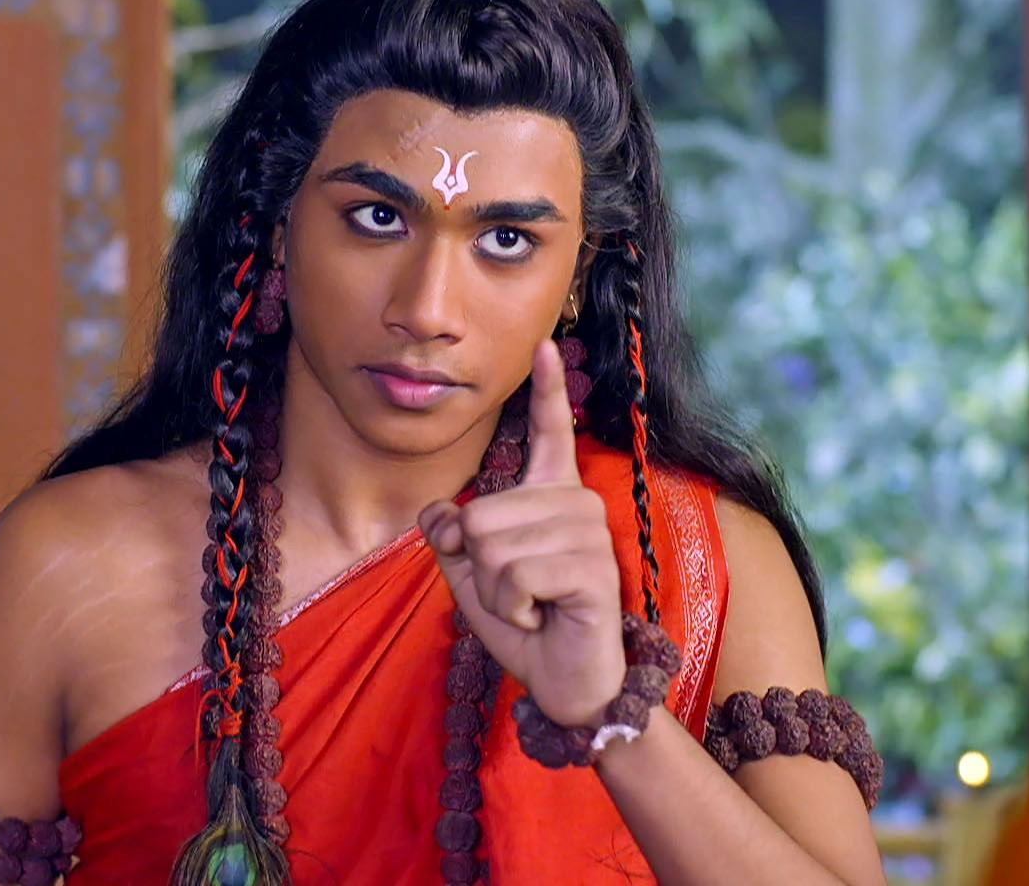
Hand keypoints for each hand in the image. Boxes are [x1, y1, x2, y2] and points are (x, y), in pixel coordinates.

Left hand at [420, 338, 625, 727]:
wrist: (567, 683)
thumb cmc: (527, 624)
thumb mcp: (473, 577)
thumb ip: (453, 539)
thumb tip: (436, 513)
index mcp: (550, 495)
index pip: (548, 432)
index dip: (546, 390)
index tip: (545, 345)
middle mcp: (575, 503)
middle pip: (479, 514)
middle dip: (480, 566)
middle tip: (518, 594)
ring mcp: (588, 532)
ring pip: (492, 545)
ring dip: (498, 593)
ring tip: (533, 607)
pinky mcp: (592, 568)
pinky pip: (514, 576)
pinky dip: (513, 610)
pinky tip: (543, 617)